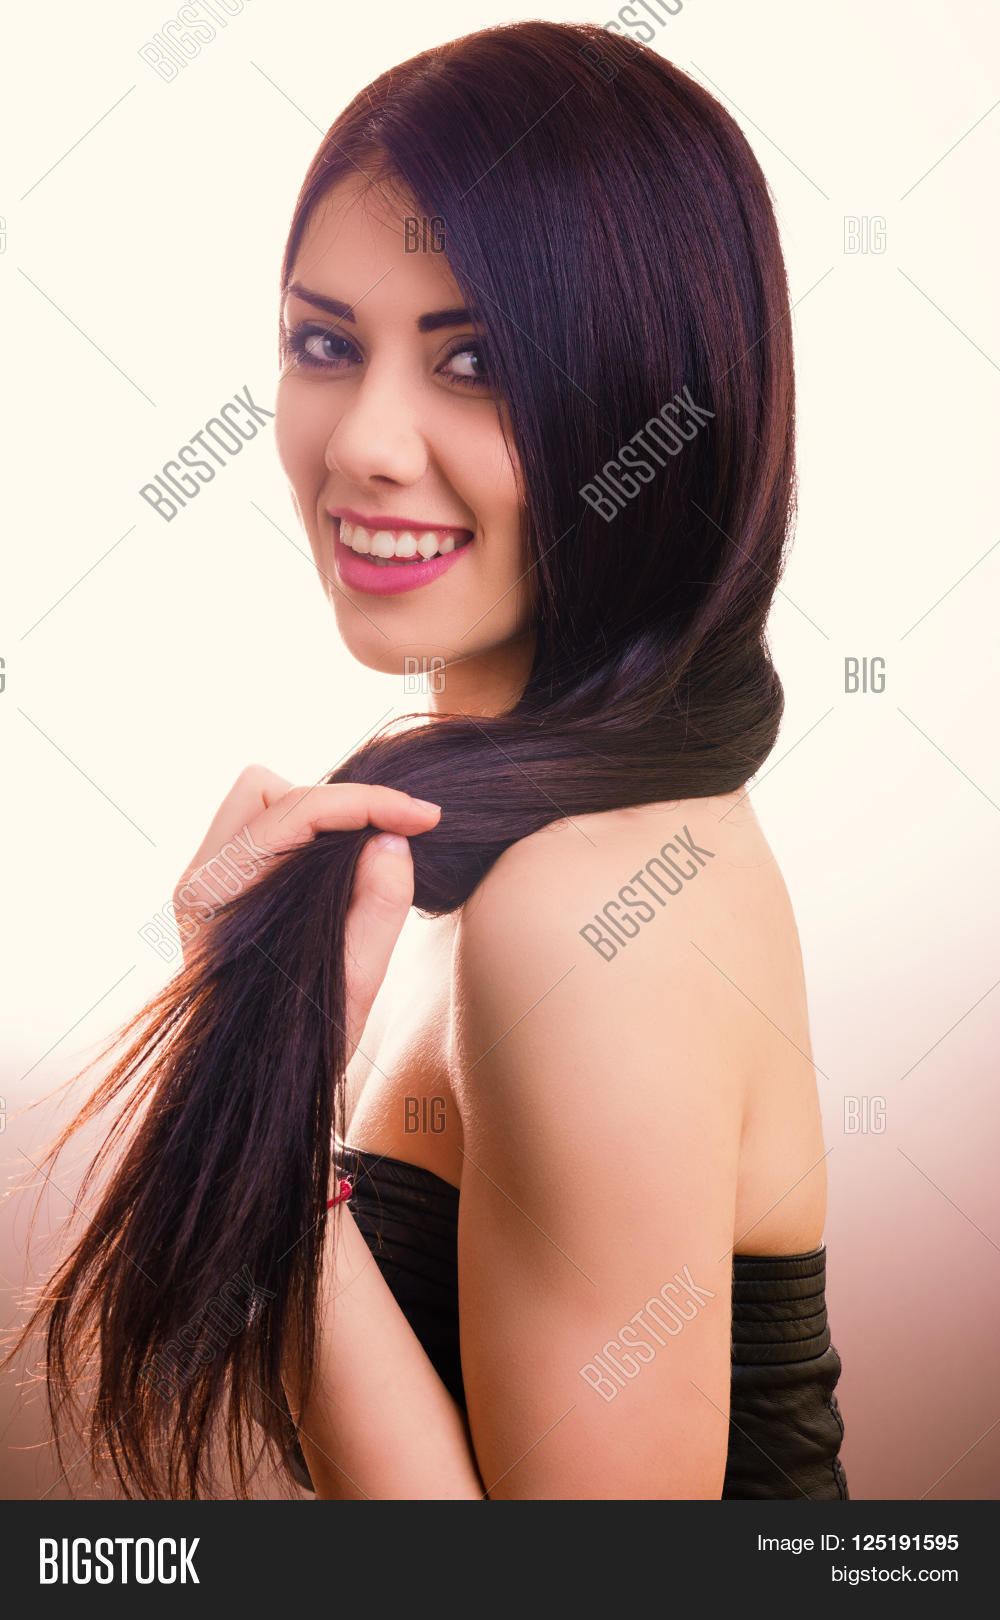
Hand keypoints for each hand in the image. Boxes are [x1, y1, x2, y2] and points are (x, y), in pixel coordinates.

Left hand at [172, 765, 440, 1054]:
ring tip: (361, 861)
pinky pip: (263, 832)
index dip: (369, 802)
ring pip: (262, 803)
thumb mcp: (353, 987)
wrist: (246, 1091)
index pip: (297, 811)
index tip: (425, 817)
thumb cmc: (295, 1049)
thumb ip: (376, 909)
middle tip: (389, 840)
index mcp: (220, 897)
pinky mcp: (221, 889)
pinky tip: (340, 873)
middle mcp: (201, 879)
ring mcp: (206, 882)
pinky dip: (306, 838)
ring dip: (317, 819)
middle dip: (334, 805)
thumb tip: (391, 841)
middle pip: (267, 789)